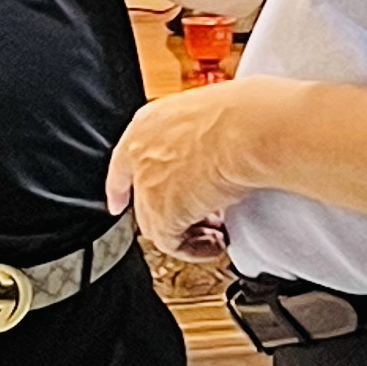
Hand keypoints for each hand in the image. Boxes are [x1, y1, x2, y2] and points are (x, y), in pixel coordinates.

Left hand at [107, 80, 262, 244]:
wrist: (248, 128)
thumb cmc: (245, 116)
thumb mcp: (212, 119)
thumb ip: (202, 143)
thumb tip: (219, 158)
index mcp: (149, 124)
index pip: (122, 161)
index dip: (120, 187)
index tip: (118, 202)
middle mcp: (141, 153)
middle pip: (144, 198)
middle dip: (174, 213)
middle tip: (207, 218)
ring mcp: (147, 184)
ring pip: (157, 223)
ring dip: (188, 232)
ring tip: (217, 234)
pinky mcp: (161, 213)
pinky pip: (173, 243)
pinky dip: (195, 249)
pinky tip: (215, 244)